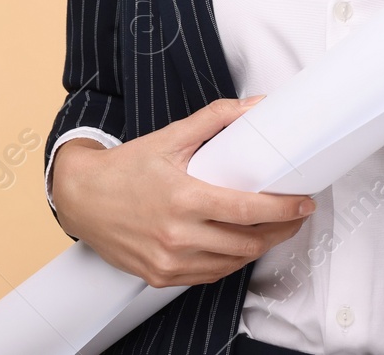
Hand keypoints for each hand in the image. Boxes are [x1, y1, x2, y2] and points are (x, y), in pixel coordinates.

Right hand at [49, 96, 317, 288]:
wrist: (81, 197)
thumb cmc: (125, 168)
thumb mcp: (170, 137)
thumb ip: (216, 119)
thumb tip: (254, 106)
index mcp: (183, 199)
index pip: (247, 210)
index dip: (282, 210)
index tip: (302, 204)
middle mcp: (177, 235)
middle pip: (246, 242)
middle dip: (280, 231)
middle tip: (295, 216)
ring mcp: (169, 260)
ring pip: (232, 263)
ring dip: (259, 248)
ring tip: (274, 230)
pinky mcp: (161, 276)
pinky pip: (209, 275)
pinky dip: (230, 262)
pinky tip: (240, 245)